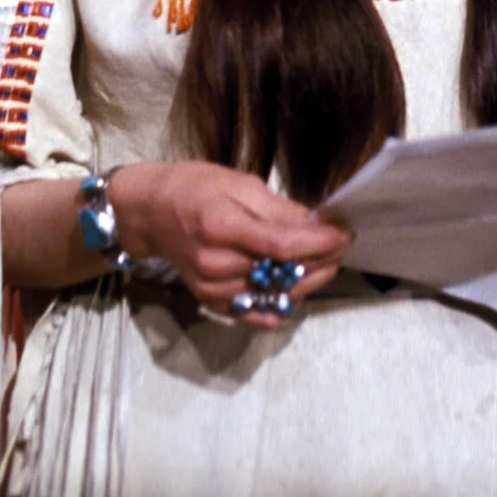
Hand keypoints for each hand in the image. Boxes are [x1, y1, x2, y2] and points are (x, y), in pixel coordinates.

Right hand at [109, 160, 352, 328]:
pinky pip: (256, 313)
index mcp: (222, 227)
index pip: (283, 245)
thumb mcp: (238, 183)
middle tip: (343, 245)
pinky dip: (282, 304)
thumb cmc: (195, 187)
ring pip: (274, 296)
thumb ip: (278, 209)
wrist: (152, 212)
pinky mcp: (212, 303)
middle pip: (282, 274)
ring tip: (328, 262)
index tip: (345, 233)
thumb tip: (315, 225)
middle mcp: (216, 264)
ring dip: (308, 281)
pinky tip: (299, 288)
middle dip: (321, 261)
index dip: (320, 243)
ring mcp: (213, 289)